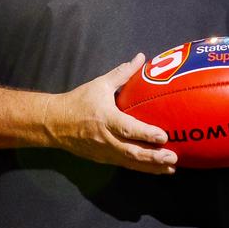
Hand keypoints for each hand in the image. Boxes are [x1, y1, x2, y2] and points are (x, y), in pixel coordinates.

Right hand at [44, 54, 177, 174]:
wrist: (55, 123)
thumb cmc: (79, 101)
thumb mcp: (100, 85)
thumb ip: (122, 73)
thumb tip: (141, 58)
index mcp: (105, 118)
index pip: (128, 129)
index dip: (146, 134)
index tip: (163, 136)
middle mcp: (106, 138)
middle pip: (132, 152)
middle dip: (154, 157)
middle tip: (174, 156)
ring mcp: (104, 151)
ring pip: (130, 162)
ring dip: (151, 167)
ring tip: (170, 168)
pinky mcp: (103, 159)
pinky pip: (125, 165)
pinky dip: (141, 168)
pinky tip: (156, 169)